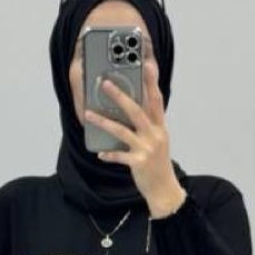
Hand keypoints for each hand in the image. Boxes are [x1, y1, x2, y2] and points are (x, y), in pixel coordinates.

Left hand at [83, 57, 185, 214]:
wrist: (165, 189)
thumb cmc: (158, 163)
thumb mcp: (158, 140)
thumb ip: (148, 125)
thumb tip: (130, 109)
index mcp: (160, 127)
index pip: (156, 100)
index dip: (152, 82)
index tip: (147, 65)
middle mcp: (155, 135)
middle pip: (136, 110)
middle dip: (120, 96)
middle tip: (106, 83)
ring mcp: (147, 148)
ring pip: (122, 131)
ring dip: (104, 122)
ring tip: (89, 114)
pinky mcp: (138, 163)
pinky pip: (119, 155)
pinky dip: (109, 154)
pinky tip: (100, 154)